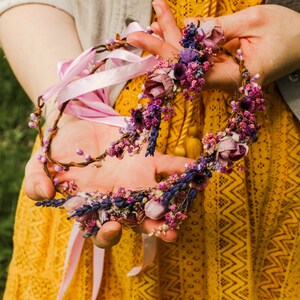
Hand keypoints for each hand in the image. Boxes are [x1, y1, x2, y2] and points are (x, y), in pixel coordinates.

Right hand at [25, 114, 192, 247]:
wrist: (75, 122)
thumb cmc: (56, 149)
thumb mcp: (39, 166)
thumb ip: (37, 181)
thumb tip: (44, 195)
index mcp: (93, 205)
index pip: (102, 228)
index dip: (108, 233)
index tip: (113, 227)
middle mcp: (118, 197)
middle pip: (137, 219)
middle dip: (153, 226)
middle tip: (168, 232)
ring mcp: (134, 179)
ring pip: (156, 197)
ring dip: (172, 204)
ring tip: (184, 211)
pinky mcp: (145, 159)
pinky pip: (166, 166)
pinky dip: (179, 168)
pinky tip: (193, 169)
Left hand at [127, 0, 299, 87]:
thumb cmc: (288, 33)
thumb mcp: (254, 22)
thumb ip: (218, 28)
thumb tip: (187, 28)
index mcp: (233, 78)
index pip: (191, 68)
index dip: (166, 52)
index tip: (145, 36)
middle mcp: (223, 82)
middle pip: (184, 67)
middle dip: (160, 47)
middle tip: (134, 33)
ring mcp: (221, 76)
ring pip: (189, 62)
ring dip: (169, 42)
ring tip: (150, 24)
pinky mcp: (222, 68)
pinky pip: (198, 58)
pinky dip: (184, 42)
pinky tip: (169, 30)